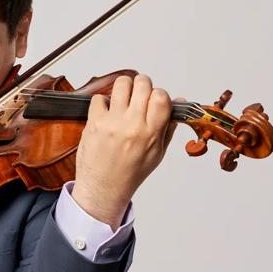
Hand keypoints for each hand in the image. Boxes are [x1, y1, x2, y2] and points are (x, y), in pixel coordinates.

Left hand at [72, 74, 177, 229]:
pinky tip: (107, 114)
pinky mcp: (94, 122)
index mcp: (151, 133)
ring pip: (122, 83)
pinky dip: (103, 102)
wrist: (103, 187)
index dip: (158, 94)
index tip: (154, 100)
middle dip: (142, 85)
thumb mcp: (157, 153)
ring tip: (123, 99)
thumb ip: (168, 126)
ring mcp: (113, 122)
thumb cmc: (129, 173)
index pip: (161, 97)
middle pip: (143, 84)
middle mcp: (133, 125)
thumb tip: (178, 102)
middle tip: (138, 95)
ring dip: (124, 88)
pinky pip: (100, 98)